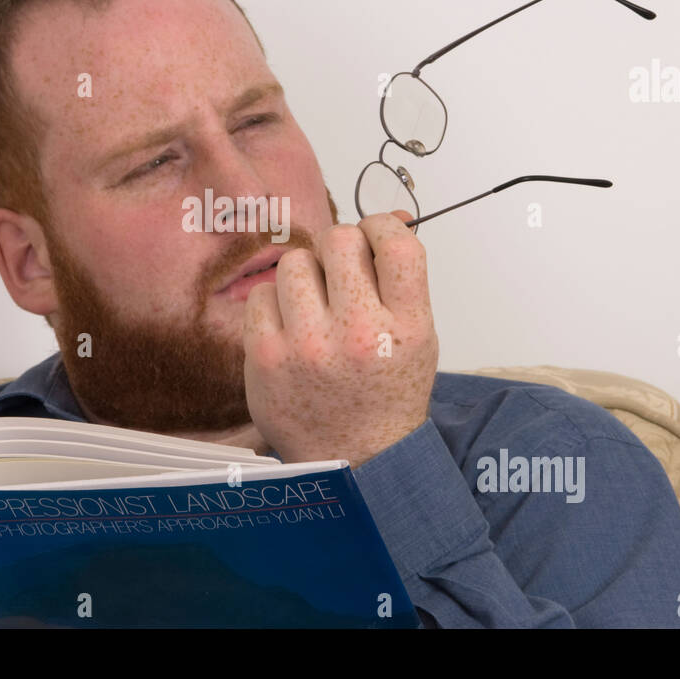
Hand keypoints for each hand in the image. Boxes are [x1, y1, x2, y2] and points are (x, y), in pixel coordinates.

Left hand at [242, 210, 438, 466]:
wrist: (354, 461)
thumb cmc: (385, 393)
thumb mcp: (418, 337)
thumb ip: (403, 279)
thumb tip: (391, 217)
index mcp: (408, 328)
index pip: (397, 243)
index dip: (383, 227)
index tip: (374, 238)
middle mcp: (360, 335)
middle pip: (341, 240)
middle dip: (341, 249)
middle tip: (342, 275)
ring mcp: (310, 347)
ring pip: (296, 261)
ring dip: (307, 274)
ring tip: (316, 305)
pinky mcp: (267, 359)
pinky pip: (262, 294)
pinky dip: (275, 303)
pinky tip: (291, 327)